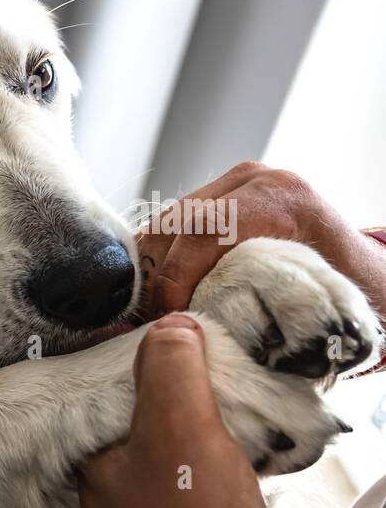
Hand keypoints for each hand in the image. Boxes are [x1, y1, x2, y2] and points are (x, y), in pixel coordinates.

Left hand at [77, 314, 279, 507]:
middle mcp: (107, 504)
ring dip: (187, 449)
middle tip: (204, 392)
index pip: (99, 407)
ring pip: (159, 472)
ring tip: (221, 430)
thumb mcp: (180, 423)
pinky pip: (186, 502)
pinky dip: (205, 482)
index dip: (133, 379)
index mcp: (91, 470)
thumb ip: (170, 369)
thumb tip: (170, 326)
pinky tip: (229, 476)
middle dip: (163, 414)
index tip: (167, 363)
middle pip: (130, 440)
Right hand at [138, 161, 385, 318]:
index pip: (206, 229)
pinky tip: (157, 289)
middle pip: (177, 223)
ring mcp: (232, 182)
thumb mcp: (312, 294)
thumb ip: (261, 301)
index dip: (176, 276)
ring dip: (150, 267)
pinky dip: (156, 258)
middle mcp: (254, 180)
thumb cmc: (344, 286)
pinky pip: (170, 224)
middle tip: (152, 317)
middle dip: (156, 275)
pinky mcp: (215, 194)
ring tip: (151, 307)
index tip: (169, 314)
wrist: (358, 266)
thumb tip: (198, 327)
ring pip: (165, 222)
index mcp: (282, 198)